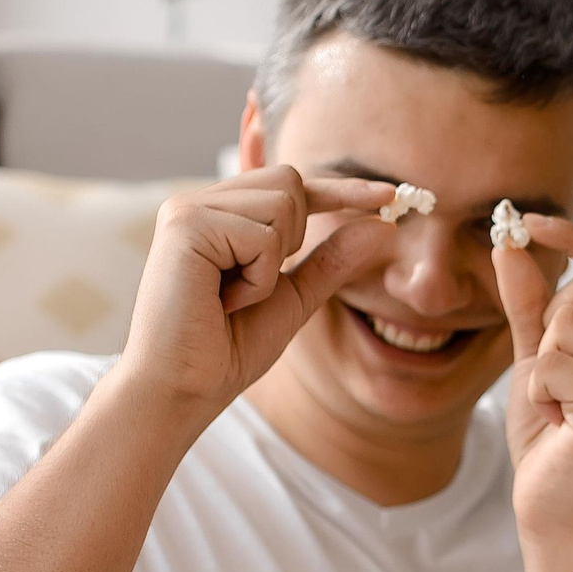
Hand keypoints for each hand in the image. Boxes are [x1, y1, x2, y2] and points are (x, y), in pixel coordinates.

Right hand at [114, 164, 395, 422]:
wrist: (182, 390)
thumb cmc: (226, 351)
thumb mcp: (293, 298)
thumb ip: (332, 260)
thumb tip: (384, 224)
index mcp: (219, 216)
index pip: (290, 186)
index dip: (341, 189)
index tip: (390, 194)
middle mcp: (199, 202)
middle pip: (292, 181)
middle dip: (295, 237)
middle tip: (252, 285)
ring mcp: (188, 209)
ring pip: (284, 201)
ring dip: (274, 264)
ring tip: (232, 296)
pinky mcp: (185, 224)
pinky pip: (262, 237)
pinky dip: (258, 279)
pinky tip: (222, 301)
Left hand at [498, 216, 572, 552]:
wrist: (552, 502)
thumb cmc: (548, 433)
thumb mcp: (534, 357)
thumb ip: (527, 303)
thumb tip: (508, 242)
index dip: (571, 236)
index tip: (525, 221)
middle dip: (552, 318)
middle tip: (552, 371)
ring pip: (567, 322)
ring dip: (541, 362)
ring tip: (554, 402)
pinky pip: (553, 362)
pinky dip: (537, 389)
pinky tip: (553, 419)